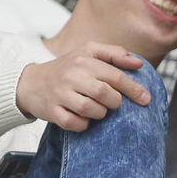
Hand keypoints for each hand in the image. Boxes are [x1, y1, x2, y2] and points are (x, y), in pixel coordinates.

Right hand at [15, 43, 152, 131]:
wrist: (30, 83)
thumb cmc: (66, 68)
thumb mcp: (88, 52)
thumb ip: (114, 54)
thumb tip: (139, 63)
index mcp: (84, 61)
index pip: (115, 76)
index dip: (133, 89)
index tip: (146, 99)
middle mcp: (72, 76)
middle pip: (105, 94)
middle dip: (115, 102)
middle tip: (113, 103)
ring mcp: (60, 94)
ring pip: (92, 110)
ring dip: (100, 113)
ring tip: (97, 109)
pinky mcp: (52, 112)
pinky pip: (75, 124)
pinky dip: (84, 124)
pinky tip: (83, 118)